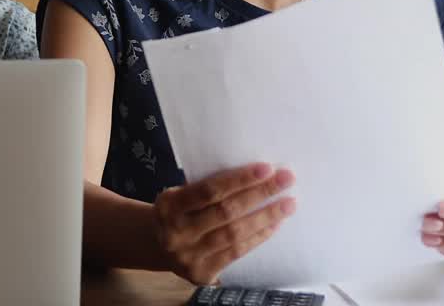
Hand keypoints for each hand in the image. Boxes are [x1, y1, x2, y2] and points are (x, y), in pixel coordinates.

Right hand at [152, 163, 295, 283]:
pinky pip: (235, 253)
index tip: (267, 168)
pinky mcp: (201, 274)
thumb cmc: (177, 211)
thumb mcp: (179, 195)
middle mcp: (176, 232)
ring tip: (287, 205)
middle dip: (260, 194)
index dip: (239, 179)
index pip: (210, 190)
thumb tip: (252, 174)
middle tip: (286, 180)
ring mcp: (188, 255)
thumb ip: (205, 187)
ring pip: (234, 234)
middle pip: (226, 211)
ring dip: (265, 218)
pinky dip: (257, 238)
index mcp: (169, 205)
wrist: (156, 245)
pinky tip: (273, 226)